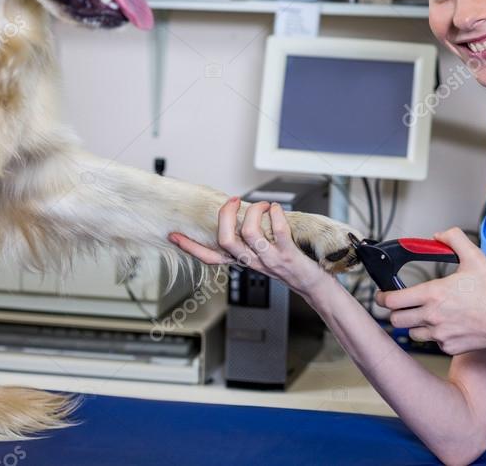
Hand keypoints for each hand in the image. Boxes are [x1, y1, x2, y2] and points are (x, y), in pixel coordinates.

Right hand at [168, 199, 328, 296]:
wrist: (311, 284)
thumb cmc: (286, 265)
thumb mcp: (259, 256)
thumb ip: (246, 241)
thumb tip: (238, 215)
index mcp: (242, 261)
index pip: (210, 258)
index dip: (190, 247)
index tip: (174, 235)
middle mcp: (252, 262)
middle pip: (225, 240)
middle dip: (225, 215)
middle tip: (234, 201)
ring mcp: (269, 260)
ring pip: (249, 234)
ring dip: (254, 211)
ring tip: (263, 205)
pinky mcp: (287, 255)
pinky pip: (278, 232)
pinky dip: (276, 215)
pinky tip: (276, 208)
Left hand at [374, 228, 485, 354]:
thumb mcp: (475, 257)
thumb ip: (454, 239)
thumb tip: (440, 235)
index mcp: (433, 294)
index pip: (392, 301)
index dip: (382, 297)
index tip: (383, 295)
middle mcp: (432, 316)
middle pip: (396, 320)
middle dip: (395, 312)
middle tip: (401, 305)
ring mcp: (439, 334)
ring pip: (412, 333)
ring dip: (414, 324)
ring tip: (426, 314)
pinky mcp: (448, 347)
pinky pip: (433, 342)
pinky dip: (435, 335)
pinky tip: (446, 324)